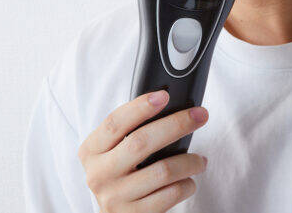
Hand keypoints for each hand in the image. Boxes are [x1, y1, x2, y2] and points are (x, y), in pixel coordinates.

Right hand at [77, 90, 208, 212]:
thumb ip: (129, 131)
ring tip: (200, 160)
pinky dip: (186, 184)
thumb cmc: (120, 174)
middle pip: (141, 142)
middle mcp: (99, 174)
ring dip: (189, 161)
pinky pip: (170, 194)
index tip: (164, 95)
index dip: (140, 107)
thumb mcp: (113, 151)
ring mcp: (116, 197)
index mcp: (91, 150)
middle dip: (176, 125)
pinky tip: (188, 180)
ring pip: (162, 171)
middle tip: (199, 115)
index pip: (115, 122)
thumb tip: (166, 103)